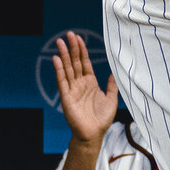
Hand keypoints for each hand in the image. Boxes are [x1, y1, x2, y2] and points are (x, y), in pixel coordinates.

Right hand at [51, 32, 115, 146]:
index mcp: (90, 83)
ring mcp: (72, 89)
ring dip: (63, 55)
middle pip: (75, 62)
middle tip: (69, 34)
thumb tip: (113, 73)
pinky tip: (56, 59)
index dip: (82, 50)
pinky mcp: (66, 97)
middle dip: (72, 48)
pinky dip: (59, 69)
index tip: (79, 38)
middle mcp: (80, 84)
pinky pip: (62, 81)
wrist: (93, 135)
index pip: (85, 62)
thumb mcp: (111, 100)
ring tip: (60, 42)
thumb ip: (111, 86)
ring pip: (67, 68)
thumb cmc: (102, 119)